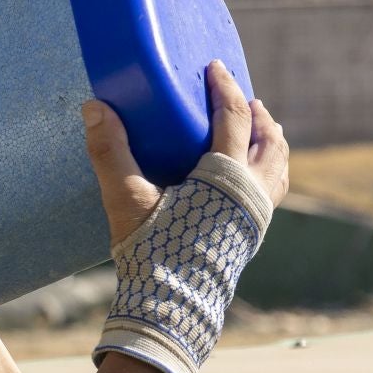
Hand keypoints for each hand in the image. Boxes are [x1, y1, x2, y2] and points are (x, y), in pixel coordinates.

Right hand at [81, 60, 289, 246]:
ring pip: (278, 167)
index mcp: (227, 176)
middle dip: (257, 115)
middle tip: (243, 99)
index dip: (225, 88)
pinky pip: (273, 191)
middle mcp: (252, 191)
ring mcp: (257, 215)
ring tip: (255, 131)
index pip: (233, 117)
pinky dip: (268, 170)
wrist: (172, 305)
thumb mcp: (126, 198)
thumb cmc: (150, 250)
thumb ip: (110, 151)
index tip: (215, 68)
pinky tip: (248, 177)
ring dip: (269, 142)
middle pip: (269, 140)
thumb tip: (94, 107)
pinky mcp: (252, 235)